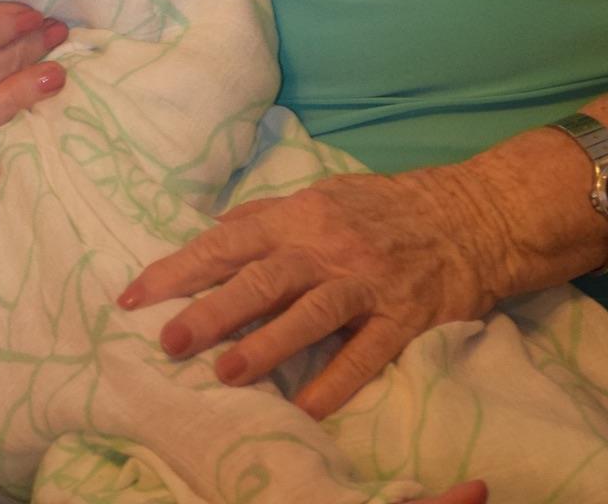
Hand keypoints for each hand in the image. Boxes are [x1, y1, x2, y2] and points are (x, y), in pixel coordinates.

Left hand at [120, 165, 507, 419]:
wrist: (473, 214)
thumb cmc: (389, 208)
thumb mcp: (326, 195)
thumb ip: (270, 216)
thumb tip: (213, 231)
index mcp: (304, 214)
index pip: (230, 240)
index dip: (181, 267)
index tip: (133, 296)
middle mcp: (330, 245)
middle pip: (264, 276)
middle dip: (214, 308)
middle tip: (169, 339)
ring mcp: (368, 281)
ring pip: (310, 312)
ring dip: (266, 344)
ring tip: (225, 373)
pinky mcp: (404, 316)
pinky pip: (366, 352)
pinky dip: (336, 382)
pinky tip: (307, 411)